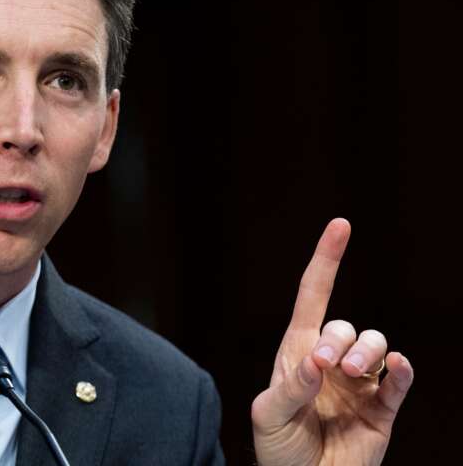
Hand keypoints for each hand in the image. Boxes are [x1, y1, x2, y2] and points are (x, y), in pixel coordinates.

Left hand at [251, 219, 413, 465]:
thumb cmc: (278, 447)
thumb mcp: (268, 415)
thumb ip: (289, 389)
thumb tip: (315, 364)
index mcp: (298, 352)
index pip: (313, 296)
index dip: (326, 260)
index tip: (341, 226)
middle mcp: (331, 360)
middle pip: (345, 325)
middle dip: (338, 339)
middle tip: (325, 366)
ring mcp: (359, 383)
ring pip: (376, 345)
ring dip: (366, 351)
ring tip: (349, 372)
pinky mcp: (382, 409)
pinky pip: (398, 381)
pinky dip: (400, 371)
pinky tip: (395, 367)